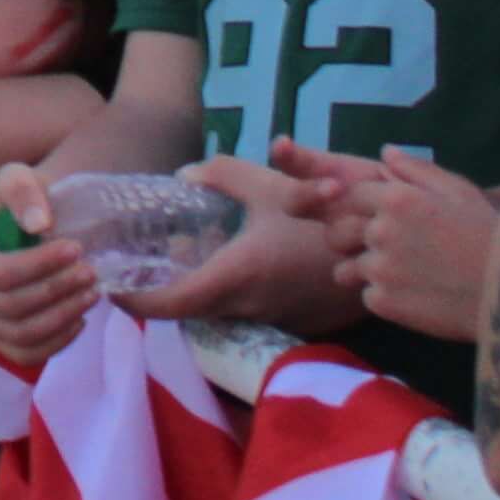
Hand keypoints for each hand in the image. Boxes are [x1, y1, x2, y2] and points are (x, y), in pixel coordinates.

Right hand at [0, 162, 105, 375]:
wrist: (36, 224)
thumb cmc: (27, 200)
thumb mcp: (20, 177)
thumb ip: (22, 191)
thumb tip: (38, 225)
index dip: (40, 267)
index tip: (76, 250)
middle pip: (12, 307)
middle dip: (57, 291)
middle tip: (91, 272)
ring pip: (21, 334)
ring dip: (63, 317)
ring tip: (92, 293)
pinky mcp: (1, 341)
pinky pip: (27, 355)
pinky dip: (57, 342)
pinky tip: (79, 318)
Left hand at [123, 150, 370, 336]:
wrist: (388, 251)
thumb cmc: (326, 215)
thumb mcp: (272, 185)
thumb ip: (222, 176)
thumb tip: (183, 176)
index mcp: (236, 277)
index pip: (170, 306)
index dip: (134, 302)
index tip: (111, 288)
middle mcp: (250, 308)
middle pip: (189, 311)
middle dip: (160, 294)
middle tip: (137, 267)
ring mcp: (275, 320)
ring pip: (219, 313)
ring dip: (197, 292)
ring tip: (180, 258)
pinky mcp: (297, 323)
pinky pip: (248, 313)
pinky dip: (228, 295)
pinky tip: (230, 263)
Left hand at [292, 142, 499, 336]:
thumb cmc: (491, 237)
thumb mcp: (460, 192)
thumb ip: (416, 170)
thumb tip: (385, 152)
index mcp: (396, 198)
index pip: (349, 196)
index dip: (361, 208)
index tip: (380, 221)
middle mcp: (380, 230)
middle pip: (341, 231)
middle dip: (356, 240)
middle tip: (389, 251)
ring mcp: (380, 268)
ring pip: (348, 266)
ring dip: (366, 270)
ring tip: (403, 275)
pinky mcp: (384, 302)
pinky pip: (368, 296)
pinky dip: (385, 298)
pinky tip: (416, 296)